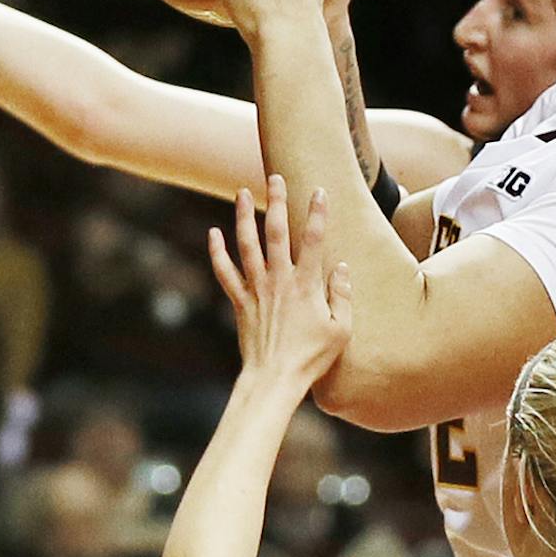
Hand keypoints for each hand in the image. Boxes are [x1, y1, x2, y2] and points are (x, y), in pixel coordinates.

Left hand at [209, 176, 352, 389]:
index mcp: (306, 285)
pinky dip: (217, 252)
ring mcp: (256, 289)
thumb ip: (342, 296)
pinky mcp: (239, 302)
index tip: (320, 191)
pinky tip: (213, 233)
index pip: (313, 241)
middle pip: (276, 233)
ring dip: (244, 216)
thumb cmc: (311, 358)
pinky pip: (225, 272)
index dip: (317, 214)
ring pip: (246, 245)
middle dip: (276, 202)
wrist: (274, 378)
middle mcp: (279, 280)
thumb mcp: (341, 330)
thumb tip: (342, 267)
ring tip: (242, 193)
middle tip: (276, 177)